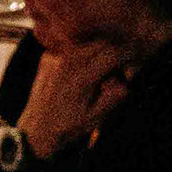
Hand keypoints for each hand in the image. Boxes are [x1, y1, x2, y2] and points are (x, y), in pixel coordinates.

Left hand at [16, 32, 139, 159]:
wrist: (37, 129)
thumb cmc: (67, 126)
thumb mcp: (95, 117)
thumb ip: (113, 97)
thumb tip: (127, 83)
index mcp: (82, 76)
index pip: (111, 54)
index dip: (126, 55)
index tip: (134, 60)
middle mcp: (67, 62)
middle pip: (99, 43)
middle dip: (114, 51)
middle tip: (120, 67)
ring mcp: (55, 56)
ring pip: (85, 43)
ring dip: (98, 50)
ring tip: (102, 70)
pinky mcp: (47, 57)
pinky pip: (69, 47)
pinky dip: (81, 53)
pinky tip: (83, 69)